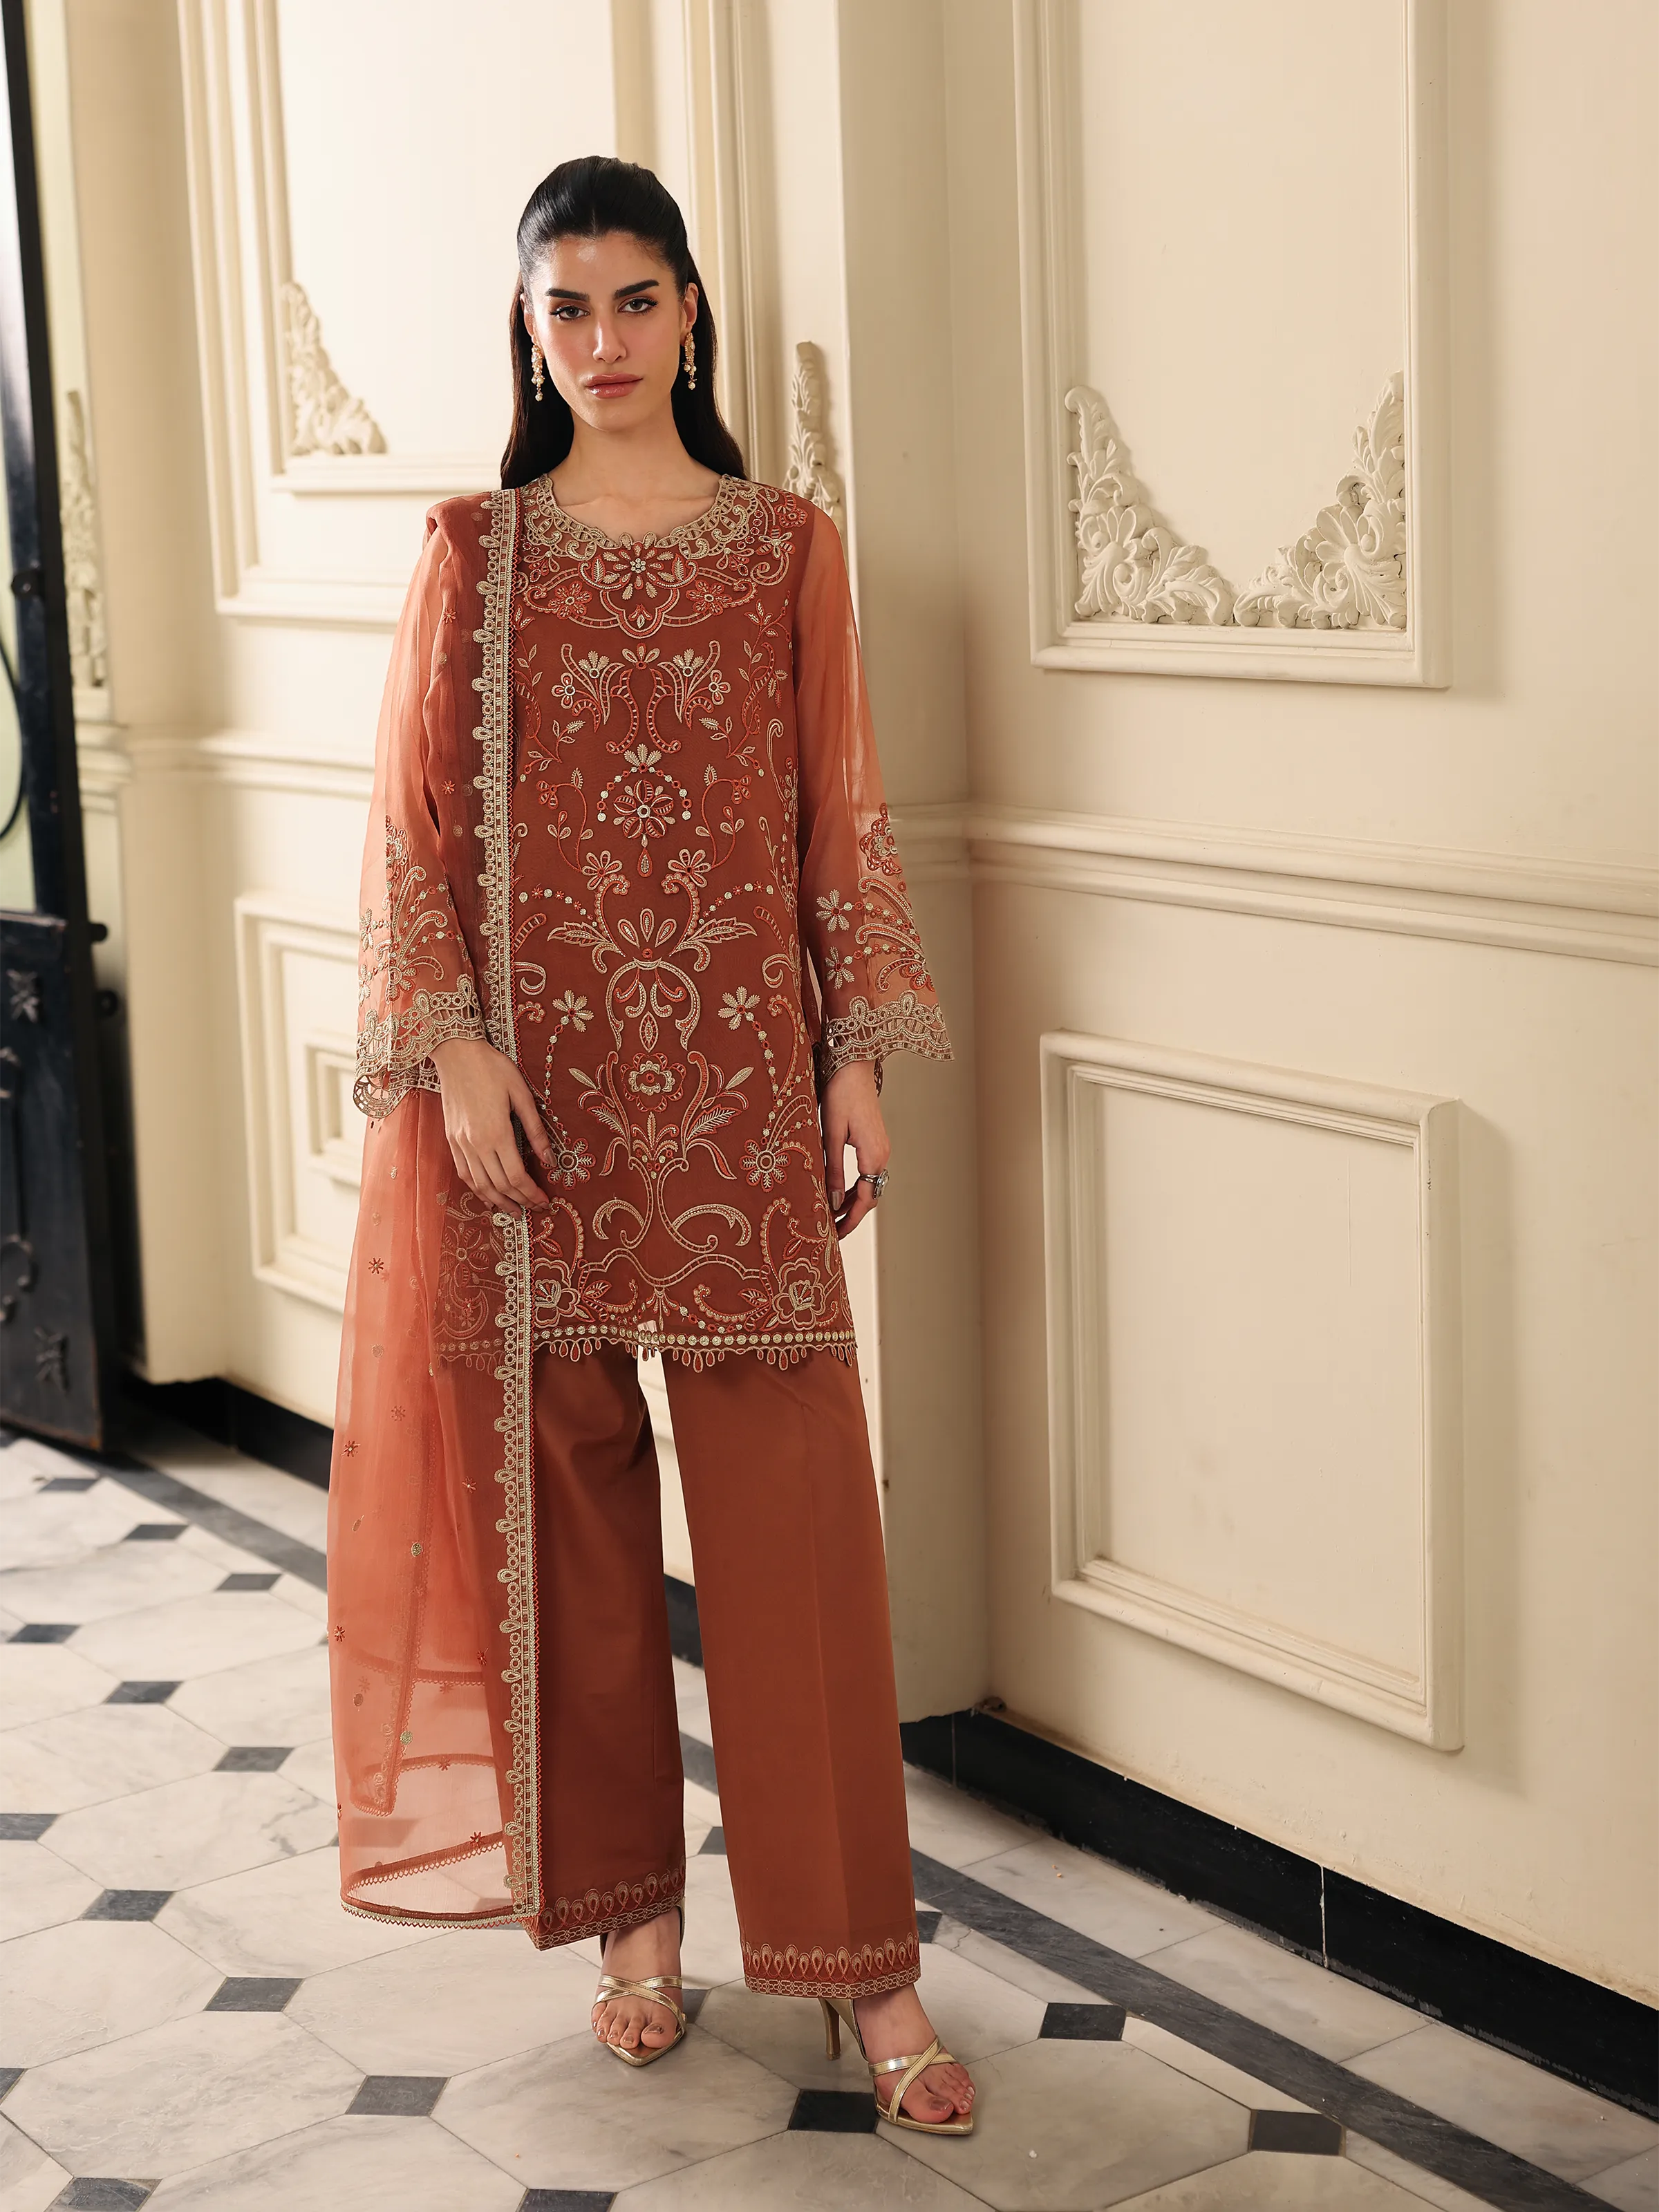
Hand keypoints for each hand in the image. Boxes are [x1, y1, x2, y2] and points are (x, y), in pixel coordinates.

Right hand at [430, 1037, 554, 1211]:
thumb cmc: (492, 1068)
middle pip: (499, 1185)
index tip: (545, 1202)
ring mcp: (460, 1143)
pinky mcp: (451, 1139)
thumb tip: (550, 1159)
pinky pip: (464, 1173)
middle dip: (520, 1201)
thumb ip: (535, 1130)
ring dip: (499, 1202)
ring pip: (480, 1185)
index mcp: (496, 1132)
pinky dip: (477, 1190)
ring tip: (515, 1211)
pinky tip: (489, 1196)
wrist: (456, 1054)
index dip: (531, 1194)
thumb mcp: (521, 1094)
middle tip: (536, 1209)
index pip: (516, 1176)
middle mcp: (475, 1143)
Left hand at [821, 1061, 887, 1239]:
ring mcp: (881, 1148)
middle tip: (831, 1231)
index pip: (864, 1199)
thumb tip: (832, 1201)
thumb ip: (832, 1170)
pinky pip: (868, 1172)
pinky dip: (855, 1185)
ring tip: (831, 1214)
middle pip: (870, 1195)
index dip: (850, 1221)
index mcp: (873, 1155)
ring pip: (869, 1184)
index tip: (836, 1235)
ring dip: (852, 1201)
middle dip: (851, 1215)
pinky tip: (838, 1190)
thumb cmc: (840, 1094)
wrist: (854, 1065)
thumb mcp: (831, 1134)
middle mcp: (882, 1155)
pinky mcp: (875, 1141)